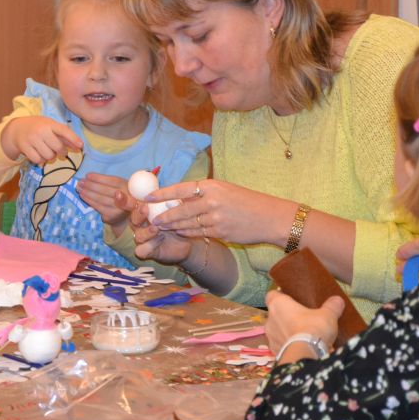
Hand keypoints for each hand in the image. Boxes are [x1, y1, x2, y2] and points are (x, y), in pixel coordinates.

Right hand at [0, 117, 83, 164]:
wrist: (17, 129)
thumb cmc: (39, 127)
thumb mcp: (51, 127)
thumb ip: (64, 136)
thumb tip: (79, 146)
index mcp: (49, 124)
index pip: (63, 130)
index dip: (73, 138)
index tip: (81, 145)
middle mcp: (41, 130)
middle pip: (57, 147)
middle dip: (62, 152)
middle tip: (61, 153)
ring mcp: (32, 139)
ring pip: (48, 156)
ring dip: (51, 157)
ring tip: (48, 152)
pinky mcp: (24, 147)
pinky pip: (38, 160)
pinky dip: (41, 161)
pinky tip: (39, 155)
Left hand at [76, 172, 129, 228]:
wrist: (127, 213)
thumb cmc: (121, 194)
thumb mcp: (119, 186)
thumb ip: (107, 182)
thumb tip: (88, 177)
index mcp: (128, 187)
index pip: (113, 181)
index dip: (99, 178)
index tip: (87, 175)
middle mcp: (126, 198)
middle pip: (105, 190)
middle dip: (90, 185)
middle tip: (80, 182)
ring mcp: (119, 209)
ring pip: (100, 199)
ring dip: (87, 193)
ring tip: (79, 188)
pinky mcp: (112, 216)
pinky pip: (98, 207)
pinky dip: (89, 201)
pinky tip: (83, 196)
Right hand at [124, 193, 195, 263]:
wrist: (185, 240)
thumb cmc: (179, 221)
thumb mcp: (176, 210)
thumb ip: (172, 204)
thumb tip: (171, 201)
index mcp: (143, 211)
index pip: (129, 204)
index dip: (122, 200)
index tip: (120, 194)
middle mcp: (140, 225)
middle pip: (133, 219)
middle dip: (138, 214)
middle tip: (146, 209)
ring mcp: (142, 238)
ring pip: (138, 236)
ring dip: (146, 231)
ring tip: (156, 228)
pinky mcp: (146, 250)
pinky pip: (141, 250)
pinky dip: (149, 245)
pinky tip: (160, 239)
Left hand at [145, 178, 290, 245]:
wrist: (270, 217)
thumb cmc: (248, 202)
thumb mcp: (225, 190)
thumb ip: (204, 194)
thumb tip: (180, 199)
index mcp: (211, 186)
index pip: (180, 189)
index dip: (162, 194)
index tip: (148, 197)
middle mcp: (212, 200)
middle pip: (180, 210)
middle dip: (164, 216)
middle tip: (152, 220)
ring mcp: (215, 218)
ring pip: (187, 224)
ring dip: (173, 227)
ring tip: (162, 228)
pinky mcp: (220, 232)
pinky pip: (198, 233)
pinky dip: (187, 233)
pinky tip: (179, 233)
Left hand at [264, 290, 341, 357]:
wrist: (305, 355)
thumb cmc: (313, 328)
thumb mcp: (327, 315)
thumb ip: (332, 306)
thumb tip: (337, 300)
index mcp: (278, 304)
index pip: (272, 295)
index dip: (281, 296)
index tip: (292, 299)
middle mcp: (270, 319)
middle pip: (276, 313)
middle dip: (287, 316)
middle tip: (303, 318)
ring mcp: (270, 337)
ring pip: (277, 330)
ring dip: (287, 331)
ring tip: (303, 335)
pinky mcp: (274, 351)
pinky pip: (281, 345)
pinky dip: (288, 345)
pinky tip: (301, 347)